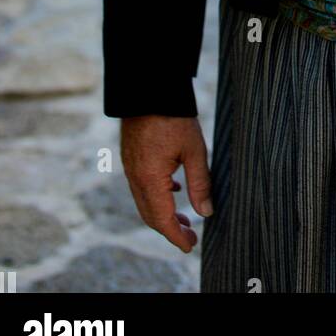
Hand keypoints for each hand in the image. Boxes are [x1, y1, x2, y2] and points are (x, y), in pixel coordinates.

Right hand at [120, 115, 211, 252]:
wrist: (150, 90)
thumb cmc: (174, 117)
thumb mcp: (194, 150)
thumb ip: (200, 183)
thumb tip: (205, 212)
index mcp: (150, 179)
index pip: (162, 219)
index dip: (176, 236)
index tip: (190, 246)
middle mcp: (135, 177)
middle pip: (150, 215)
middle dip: (170, 229)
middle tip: (190, 237)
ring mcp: (130, 168)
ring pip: (145, 202)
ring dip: (163, 214)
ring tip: (184, 219)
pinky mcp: (131, 158)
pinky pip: (141, 187)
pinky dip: (157, 197)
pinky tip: (174, 191)